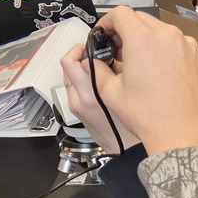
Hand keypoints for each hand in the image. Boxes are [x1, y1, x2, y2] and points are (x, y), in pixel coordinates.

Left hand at [61, 38, 139, 154]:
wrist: (125, 150)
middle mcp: (79, 97)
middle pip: (66, 65)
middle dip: (77, 55)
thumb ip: (117, 69)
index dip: (83, 49)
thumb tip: (110, 54)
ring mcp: (74, 104)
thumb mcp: (128, 90)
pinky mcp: (74, 111)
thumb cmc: (131, 124)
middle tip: (92, 54)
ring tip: (96, 70)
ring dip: (78, 69)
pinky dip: (80, 82)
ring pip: (68, 76)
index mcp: (92, 91)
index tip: (95, 47)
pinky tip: (95, 85)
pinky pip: (72, 89)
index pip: (74, 60)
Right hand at [68, 7, 197, 156]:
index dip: (107, 21)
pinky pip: (177, 44)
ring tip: (138, 63)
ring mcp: (187, 45)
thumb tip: (93, 62)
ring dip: (146, 39)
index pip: (121, 13)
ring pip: (160, 30)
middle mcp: (168, 36)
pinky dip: (165, 50)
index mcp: (143, 39)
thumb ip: (97, 70)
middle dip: (126, 30)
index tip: (104, 33)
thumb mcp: (111, 93)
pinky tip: (158, 71)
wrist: (184, 135)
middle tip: (118, 50)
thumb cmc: (150, 117)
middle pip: (141, 19)